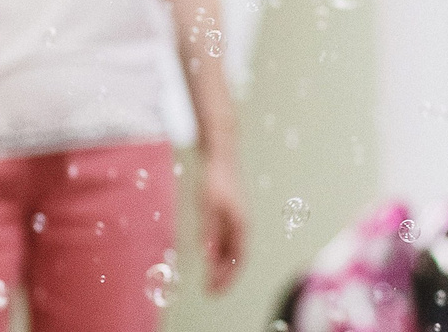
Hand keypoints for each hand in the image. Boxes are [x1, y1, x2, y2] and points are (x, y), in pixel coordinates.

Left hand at [199, 155, 246, 293]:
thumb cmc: (215, 180)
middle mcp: (241, 225)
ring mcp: (235, 219)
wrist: (220, 155)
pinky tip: (208, 255)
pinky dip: (218, 251)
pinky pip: (225, 239)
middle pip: (234, 257)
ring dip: (220, 265)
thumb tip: (207, 256)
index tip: (214, 291)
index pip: (236, 259)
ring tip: (208, 278)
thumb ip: (209, 231)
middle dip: (224, 276)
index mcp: (240, 226)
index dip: (226, 277)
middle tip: (210, 291)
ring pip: (230, 249)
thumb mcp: (208, 207)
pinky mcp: (228, 213)